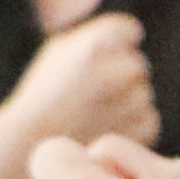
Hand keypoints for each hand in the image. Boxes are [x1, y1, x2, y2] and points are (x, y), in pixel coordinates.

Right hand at [1, 12, 157, 152]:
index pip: (129, 30)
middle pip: (137, 64)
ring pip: (143, 92)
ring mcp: (133, 101)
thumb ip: (96, 37)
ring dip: (127, 101)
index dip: (120, 43)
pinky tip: (103, 130)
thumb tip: (133, 34)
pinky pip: (149, 118)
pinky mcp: (143, 128)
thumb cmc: (44, 96)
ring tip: (92, 114)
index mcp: (94, 47)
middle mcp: (116, 71)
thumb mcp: (58, 54)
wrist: (30, 148)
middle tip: (92, 93)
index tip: (106, 57)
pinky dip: (132, 124)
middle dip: (120, 75)